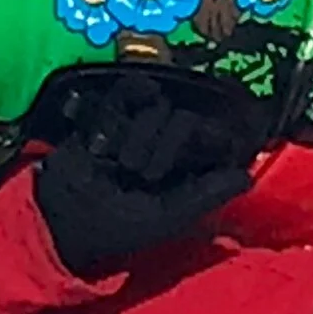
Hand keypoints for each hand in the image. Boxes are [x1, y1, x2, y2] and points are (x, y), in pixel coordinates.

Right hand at [32, 68, 259, 275]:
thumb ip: (207, 195)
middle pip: (185, 123)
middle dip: (164, 148)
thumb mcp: (169, 217)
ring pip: (160, 109)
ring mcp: (142, 127)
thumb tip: (247, 175)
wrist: (64, 214)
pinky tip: (132, 107)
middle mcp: (171, 146)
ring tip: (119, 161)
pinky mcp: (114, 112)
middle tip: (140, 173)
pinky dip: (135, 94)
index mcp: (189, 172)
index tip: (205, 151)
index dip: (213, 141)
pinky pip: (135, 89)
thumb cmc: (120, 224)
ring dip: (140, 135)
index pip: (213, 142)